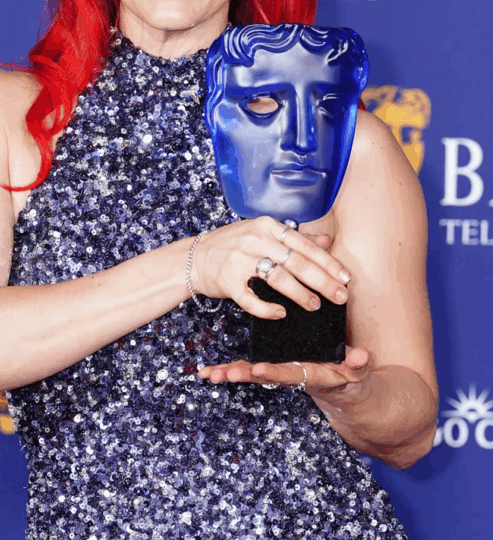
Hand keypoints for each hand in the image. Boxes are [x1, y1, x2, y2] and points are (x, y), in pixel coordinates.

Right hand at [190, 218, 350, 319]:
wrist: (194, 257)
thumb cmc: (233, 245)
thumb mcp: (263, 233)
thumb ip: (295, 238)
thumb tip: (327, 240)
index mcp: (267, 226)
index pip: (305, 246)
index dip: (328, 263)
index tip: (345, 277)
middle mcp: (255, 239)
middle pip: (297, 263)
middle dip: (322, 281)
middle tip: (340, 296)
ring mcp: (239, 259)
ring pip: (278, 279)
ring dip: (300, 294)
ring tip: (315, 305)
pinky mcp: (227, 280)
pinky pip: (251, 299)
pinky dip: (267, 308)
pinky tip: (281, 313)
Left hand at [197, 346, 370, 400]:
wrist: (345, 397)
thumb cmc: (352, 380)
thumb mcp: (358, 374)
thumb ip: (358, 365)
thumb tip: (361, 356)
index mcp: (312, 377)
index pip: (292, 375)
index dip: (275, 372)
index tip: (258, 369)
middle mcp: (293, 378)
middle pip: (265, 378)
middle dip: (244, 375)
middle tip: (224, 375)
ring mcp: (281, 376)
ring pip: (253, 375)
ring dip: (231, 374)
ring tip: (208, 375)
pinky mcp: (274, 372)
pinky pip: (249, 370)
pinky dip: (230, 370)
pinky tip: (208, 372)